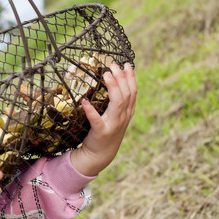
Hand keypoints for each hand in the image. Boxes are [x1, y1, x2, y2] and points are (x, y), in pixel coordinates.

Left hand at [70, 62, 136, 176]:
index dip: (131, 77)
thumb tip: (113, 80)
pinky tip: (85, 102)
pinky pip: (96, 120)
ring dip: (113, 87)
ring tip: (106, 75)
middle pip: (126, 94)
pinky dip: (91, 111)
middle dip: (122, 78)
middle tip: (114, 65)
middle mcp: (123, 117)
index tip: (126, 64)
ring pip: (118, 103)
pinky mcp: (101, 132)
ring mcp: (114, 124)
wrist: (100, 154)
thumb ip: (117, 101)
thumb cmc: (105, 130)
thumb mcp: (115, 116)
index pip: (133, 92)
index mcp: (127, 112)